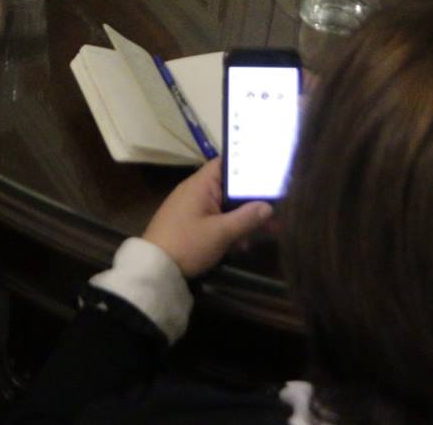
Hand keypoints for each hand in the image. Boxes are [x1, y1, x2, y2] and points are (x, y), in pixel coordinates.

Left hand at [141, 159, 274, 278]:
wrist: (155, 269)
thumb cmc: (188, 243)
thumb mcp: (221, 233)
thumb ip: (246, 218)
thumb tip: (268, 206)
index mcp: (201, 184)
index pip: (226, 163)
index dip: (247, 166)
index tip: (269, 173)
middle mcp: (196, 191)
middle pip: (229, 189)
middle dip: (252, 201)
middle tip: (277, 212)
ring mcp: (192, 208)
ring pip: (225, 207)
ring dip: (243, 219)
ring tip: (268, 232)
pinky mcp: (190, 225)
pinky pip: (215, 220)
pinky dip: (229, 230)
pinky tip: (241, 246)